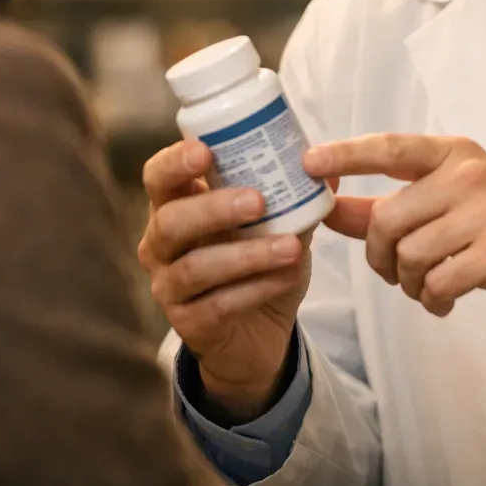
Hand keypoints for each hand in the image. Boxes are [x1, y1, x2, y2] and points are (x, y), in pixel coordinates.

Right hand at [137, 140, 312, 422]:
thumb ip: (292, 196)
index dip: (175, 162)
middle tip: (258, 201)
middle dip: (214, 208)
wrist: (257, 334)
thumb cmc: (257, 264)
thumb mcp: (275, 224)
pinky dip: (257, 288)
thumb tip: (327, 169)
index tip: (205, 151)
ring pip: (195, 268)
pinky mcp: (188, 324)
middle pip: (170, 221)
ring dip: (247, 255)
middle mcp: (160, 245)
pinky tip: (288, 276)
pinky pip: (217, 304)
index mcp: (175, 206)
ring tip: (291, 247)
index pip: (158, 176)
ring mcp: (168, 286)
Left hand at [304, 134, 485, 327]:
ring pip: (409, 255)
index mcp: (455, 154)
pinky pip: (436, 282)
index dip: (346, 155)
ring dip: (408, 282)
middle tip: (393, 272)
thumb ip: (386, 207)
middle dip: (380, 256)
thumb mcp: (448, 204)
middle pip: (388, 219)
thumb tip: (330, 209)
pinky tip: (444, 300)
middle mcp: (470, 176)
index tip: (308, 163)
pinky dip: (432, 299)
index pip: (391, 148)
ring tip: (427, 285)